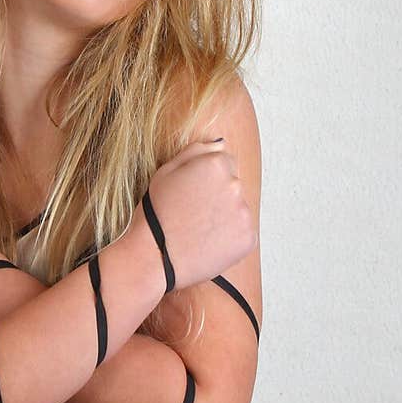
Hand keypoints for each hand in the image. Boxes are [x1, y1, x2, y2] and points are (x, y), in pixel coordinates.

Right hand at [129, 139, 257, 290]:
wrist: (153, 258)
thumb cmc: (153, 214)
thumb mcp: (165, 172)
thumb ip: (196, 151)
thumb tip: (220, 144)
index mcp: (215, 164)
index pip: (225, 161)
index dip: (206, 178)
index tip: (191, 195)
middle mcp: (235, 185)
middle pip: (233, 185)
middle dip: (218, 196)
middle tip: (193, 214)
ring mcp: (245, 213)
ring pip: (239, 209)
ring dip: (224, 217)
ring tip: (198, 231)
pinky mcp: (248, 239)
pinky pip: (243, 233)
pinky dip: (229, 238)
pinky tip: (207, 244)